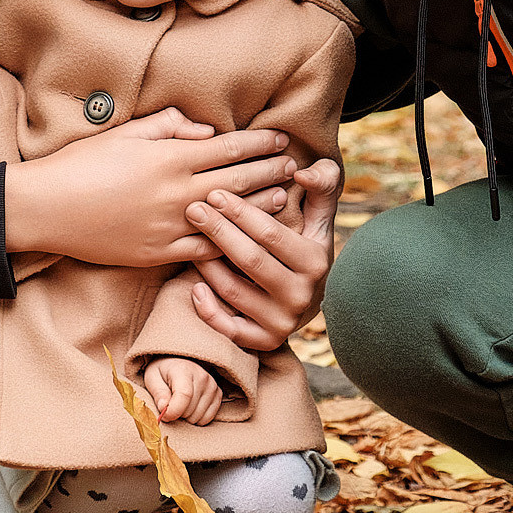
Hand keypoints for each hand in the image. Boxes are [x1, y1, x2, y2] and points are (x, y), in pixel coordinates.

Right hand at [5, 107, 297, 266]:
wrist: (46, 208)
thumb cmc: (82, 163)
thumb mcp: (125, 132)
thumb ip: (170, 126)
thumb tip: (208, 130)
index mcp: (170, 158)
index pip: (228, 147)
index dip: (259, 142)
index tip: (280, 137)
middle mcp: (176, 193)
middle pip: (238, 181)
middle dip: (271, 171)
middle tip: (294, 164)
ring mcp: (169, 227)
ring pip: (229, 218)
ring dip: (261, 206)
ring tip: (285, 196)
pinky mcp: (158, 254)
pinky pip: (204, 251)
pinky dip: (230, 244)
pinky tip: (247, 237)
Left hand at [143, 357, 222, 425]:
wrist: (177, 364)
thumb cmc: (163, 373)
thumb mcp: (152, 378)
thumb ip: (158, 392)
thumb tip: (164, 407)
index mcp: (184, 370)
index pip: (184, 395)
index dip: (173, 411)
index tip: (164, 415)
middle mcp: (202, 377)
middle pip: (189, 410)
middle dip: (177, 413)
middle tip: (171, 402)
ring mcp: (212, 386)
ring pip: (198, 417)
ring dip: (186, 416)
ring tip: (181, 403)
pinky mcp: (218, 394)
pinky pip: (207, 418)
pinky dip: (197, 418)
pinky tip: (191, 407)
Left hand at [185, 154, 340, 352]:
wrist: (312, 297)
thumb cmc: (308, 245)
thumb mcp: (321, 217)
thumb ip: (322, 185)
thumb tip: (302, 171)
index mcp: (315, 262)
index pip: (270, 234)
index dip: (240, 212)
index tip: (215, 193)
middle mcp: (301, 296)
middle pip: (249, 261)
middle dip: (218, 231)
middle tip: (193, 209)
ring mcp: (283, 322)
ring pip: (234, 291)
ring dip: (208, 264)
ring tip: (190, 239)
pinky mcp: (265, 341)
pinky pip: (230, 329)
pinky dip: (209, 310)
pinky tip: (194, 286)